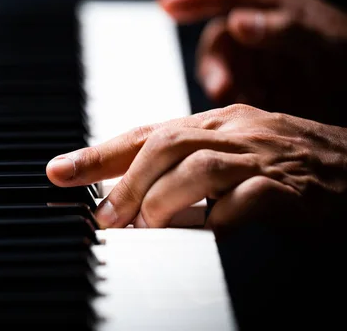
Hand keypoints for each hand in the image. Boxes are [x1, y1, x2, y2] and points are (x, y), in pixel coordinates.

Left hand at [46, 104, 346, 234]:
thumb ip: (181, 171)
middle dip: (125, 180)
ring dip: (162, 198)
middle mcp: (235, 131)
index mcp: (216, 121)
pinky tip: (207, 228)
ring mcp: (263, 157)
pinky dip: (218, 216)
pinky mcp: (291, 189)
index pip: (145, 131)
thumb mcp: (228, 157)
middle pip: (165, 143)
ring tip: (146, 224)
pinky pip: (248, 199)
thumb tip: (125, 198)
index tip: (58, 171)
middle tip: (104, 215)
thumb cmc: (286, 165)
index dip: (97, 153)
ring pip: (200, 166)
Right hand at [157, 0, 346, 125]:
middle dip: (215, 68)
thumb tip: (236, 23)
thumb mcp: (323, 43)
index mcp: (277, 12)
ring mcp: (262, 68)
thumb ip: (282, 30)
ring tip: (247, 107)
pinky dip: (237, 112)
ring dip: (227, 93)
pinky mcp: (262, 96)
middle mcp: (263, 37)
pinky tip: (254, 119)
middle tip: (222, 90)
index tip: (164, 5)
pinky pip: (235, 102)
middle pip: (220, 45)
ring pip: (225, 76)